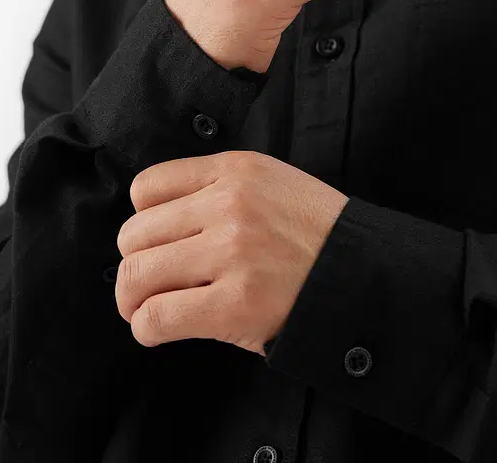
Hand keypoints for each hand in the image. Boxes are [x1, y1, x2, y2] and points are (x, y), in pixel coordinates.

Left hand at [115, 151, 349, 355]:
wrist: (362, 270)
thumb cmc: (315, 231)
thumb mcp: (271, 181)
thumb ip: (215, 188)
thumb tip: (154, 222)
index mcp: (235, 170)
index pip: (146, 187)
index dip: (143, 219)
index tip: (157, 240)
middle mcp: (228, 205)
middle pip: (133, 235)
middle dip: (136, 262)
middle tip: (150, 281)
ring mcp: (231, 253)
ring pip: (137, 275)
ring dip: (134, 298)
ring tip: (148, 306)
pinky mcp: (234, 303)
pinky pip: (157, 317)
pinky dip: (147, 327)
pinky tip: (159, 327)